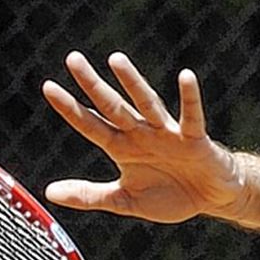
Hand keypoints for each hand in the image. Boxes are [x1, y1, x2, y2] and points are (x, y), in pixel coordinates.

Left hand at [42, 51, 242, 222]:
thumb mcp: (126, 200)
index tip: (48, 87)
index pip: (91, 125)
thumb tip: (49, 192)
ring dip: (132, 83)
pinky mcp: (195, 139)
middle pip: (113, 107)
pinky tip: (186, 77)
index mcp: (123, 148)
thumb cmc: (171, 195)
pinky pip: (191, 117)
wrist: (212, 197)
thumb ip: (91, 195)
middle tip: (73, 59)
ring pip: (147, 104)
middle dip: (93, 85)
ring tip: (116, 60)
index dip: (71, 109)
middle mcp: (142, 134)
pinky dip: (190, 98)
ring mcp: (168, 134)